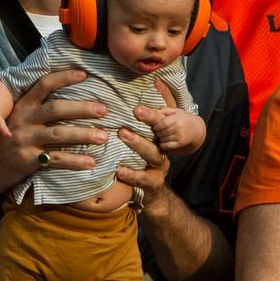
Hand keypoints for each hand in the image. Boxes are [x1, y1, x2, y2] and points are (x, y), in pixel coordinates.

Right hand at [0, 70, 107, 197]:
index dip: (63, 77)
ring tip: (104, 136)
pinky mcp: (27, 160)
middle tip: (104, 109)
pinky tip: (92, 162)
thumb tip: (66, 98)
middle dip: (82, 108)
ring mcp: (24, 140)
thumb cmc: (5, 141)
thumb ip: (34, 109)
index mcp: (21, 107)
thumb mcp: (15, 120)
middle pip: (56, 109)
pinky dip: (76, 161)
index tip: (84, 74)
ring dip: (84, 134)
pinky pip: (56, 160)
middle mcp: (23, 120)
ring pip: (59, 134)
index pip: (43, 85)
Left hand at [117, 81, 173, 205]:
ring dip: (138, 145)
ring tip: (122, 136)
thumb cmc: (140, 160)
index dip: (149, 112)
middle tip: (123, 122)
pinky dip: (132, 175)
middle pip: (155, 134)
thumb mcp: (138, 139)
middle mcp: (161, 149)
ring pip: (151, 154)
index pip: (157, 121)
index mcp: (157, 136)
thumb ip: (139, 118)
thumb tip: (147, 86)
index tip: (135, 105)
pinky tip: (118, 171)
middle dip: (141, 123)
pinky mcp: (153, 183)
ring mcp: (158, 166)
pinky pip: (144, 178)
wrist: (152, 194)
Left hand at [152, 109, 205, 154]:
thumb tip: (152, 112)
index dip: (156, 126)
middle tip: (158, 131)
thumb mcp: (175, 111)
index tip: (155, 127)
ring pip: (163, 139)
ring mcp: (180, 136)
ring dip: (160, 138)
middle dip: (157, 132)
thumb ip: (164, 111)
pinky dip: (162, 144)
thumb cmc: (183, 118)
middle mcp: (179, 128)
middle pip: (161, 132)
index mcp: (177, 119)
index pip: (163, 124)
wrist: (196, 129)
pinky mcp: (180, 143)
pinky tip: (164, 141)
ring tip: (162, 135)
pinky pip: (166, 146)